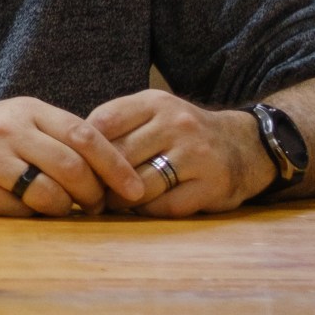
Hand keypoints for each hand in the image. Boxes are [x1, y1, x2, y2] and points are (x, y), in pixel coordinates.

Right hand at [0, 97, 147, 216]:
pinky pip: (23, 208)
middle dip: (95, 194)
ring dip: (68, 209)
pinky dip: (36, 216)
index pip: (85, 134)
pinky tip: (31, 212)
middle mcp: (11, 128)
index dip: (116, 165)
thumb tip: (107, 169)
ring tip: (67, 211)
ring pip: (52, 191)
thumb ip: (53, 137)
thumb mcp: (12, 123)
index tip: (135, 189)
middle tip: (98, 207)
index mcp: (28, 109)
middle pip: (74, 165)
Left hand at [84, 90, 272, 215]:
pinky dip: (148, 211)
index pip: (103, 123)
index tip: (74, 163)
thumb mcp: (152, 112)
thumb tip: (69, 149)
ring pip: (138, 186)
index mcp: (155, 103)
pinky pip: (164, 207)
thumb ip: (116, 123)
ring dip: (120, 200)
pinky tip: (143, 208)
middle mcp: (177, 125)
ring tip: (112, 202)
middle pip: (118, 158)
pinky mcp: (211, 187)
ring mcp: (196, 156)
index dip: (83, 148)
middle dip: (98, 179)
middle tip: (87, 191)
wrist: (245, 145)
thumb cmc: (182, 133)